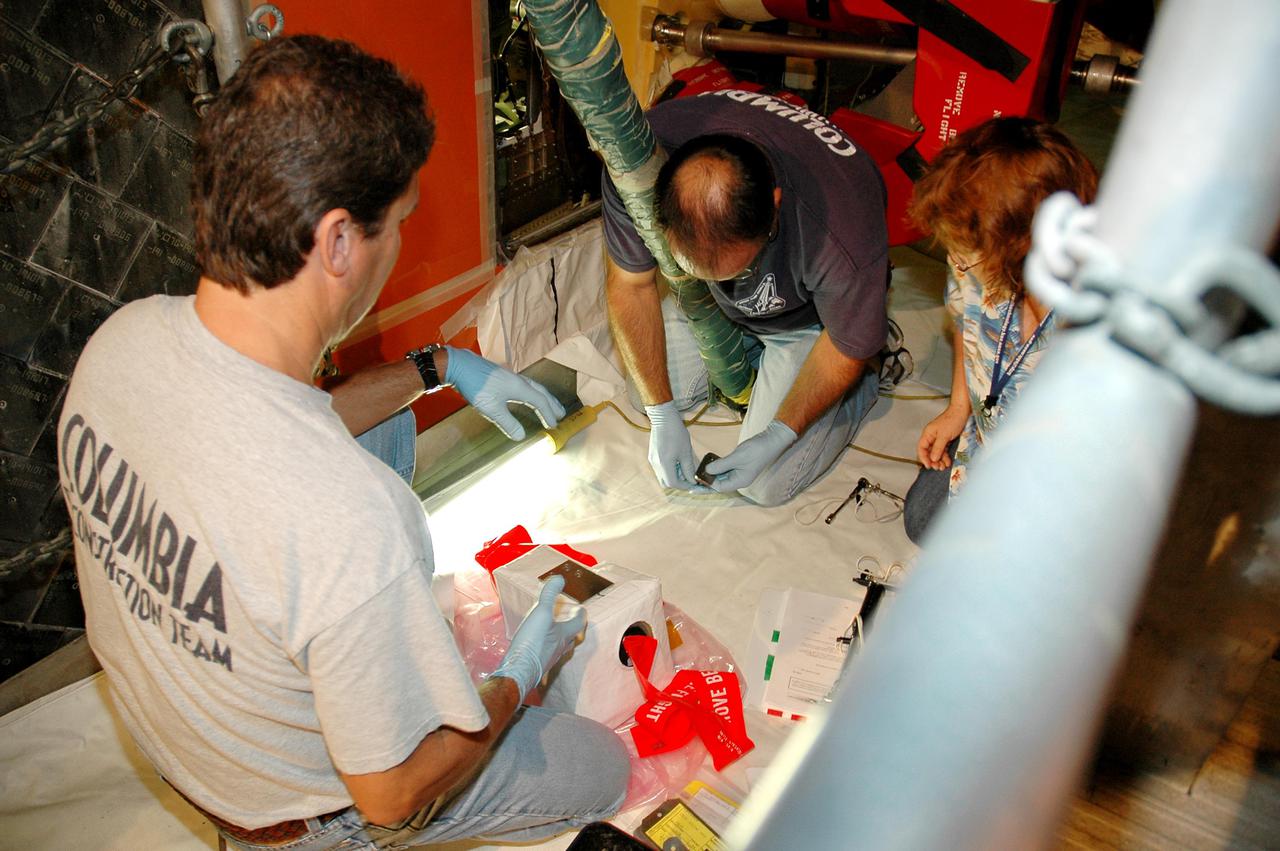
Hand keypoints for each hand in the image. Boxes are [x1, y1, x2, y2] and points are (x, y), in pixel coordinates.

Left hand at [444, 347, 565, 439]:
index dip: (548, 415)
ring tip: (549, 404)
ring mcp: (511, 377)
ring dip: (544, 397)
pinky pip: (525, 385)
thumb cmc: (477, 387)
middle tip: (561, 414)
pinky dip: (532, 392)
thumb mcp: (492, 409)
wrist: (460, 366)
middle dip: (552, 404)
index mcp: (520, 388)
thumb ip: (508, 423)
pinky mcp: (502, 376)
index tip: (554, 426)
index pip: (540, 402)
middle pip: (541, 392)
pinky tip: (526, 395)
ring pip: (534, 387)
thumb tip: (521, 437)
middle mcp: (519, 381)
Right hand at [491, 575, 585, 700]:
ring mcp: (550, 658)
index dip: (581, 614)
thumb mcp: (540, 613)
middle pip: (572, 637)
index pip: (579, 623)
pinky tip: (539, 648)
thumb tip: (559, 579)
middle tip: (571, 621)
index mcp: (564, 634)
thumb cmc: (532, 642)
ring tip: (556, 633)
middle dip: (573, 628)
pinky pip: (547, 655)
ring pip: (560, 648)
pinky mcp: (538, 665)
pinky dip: (546, 649)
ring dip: (561, 639)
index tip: (581, 609)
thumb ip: (549, 595)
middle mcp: (560, 648)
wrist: (518, 670)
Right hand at [645, 401, 698, 489]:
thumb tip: (692, 480)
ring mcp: (652, 460)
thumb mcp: (686, 452)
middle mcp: (655, 465)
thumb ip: (689, 468)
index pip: (673, 483)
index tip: (694, 483)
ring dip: (674, 476)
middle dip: (679, 483)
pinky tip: (677, 461)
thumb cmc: (676, 432)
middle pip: (666, 483)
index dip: (685, 486)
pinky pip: (660, 469)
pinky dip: (669, 470)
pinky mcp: (652, 456)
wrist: (663, 418)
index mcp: (664, 464)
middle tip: (689, 477)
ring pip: (663, 476)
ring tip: (684, 467)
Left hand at [705, 419, 796, 493]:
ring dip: (713, 470)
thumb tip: (706, 471)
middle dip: (709, 477)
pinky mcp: (740, 465)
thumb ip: (721, 465)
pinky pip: (726, 468)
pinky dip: (719, 465)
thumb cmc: (757, 450)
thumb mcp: (737, 457)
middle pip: (720, 482)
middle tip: (697, 470)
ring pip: (722, 475)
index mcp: (740, 481)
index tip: (698, 474)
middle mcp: (739, 480)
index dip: (708, 482)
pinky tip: (712, 460)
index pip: (720, 487)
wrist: (771, 440)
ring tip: (703, 464)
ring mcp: (740, 472)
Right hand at [917, 405, 968, 469]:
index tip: (928, 466)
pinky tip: (948, 462)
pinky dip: (945, 456)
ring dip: (939, 460)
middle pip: (928, 451)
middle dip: (932, 460)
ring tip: (944, 467)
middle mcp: (931, 436)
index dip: (923, 458)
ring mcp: (939, 438)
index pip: (921, 448)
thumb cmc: (952, 420)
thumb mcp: (944, 436)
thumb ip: (938, 448)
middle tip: (938, 468)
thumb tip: (932, 459)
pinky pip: (943, 450)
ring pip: (936, 452)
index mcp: (928, 434)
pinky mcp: (946, 439)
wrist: (962, 411)